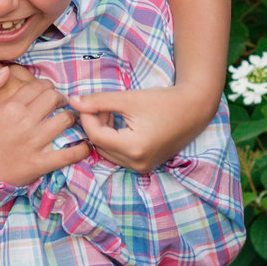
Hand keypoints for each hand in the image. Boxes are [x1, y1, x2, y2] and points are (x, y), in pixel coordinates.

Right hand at [0, 68, 90, 186]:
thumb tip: (6, 71)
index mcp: (12, 107)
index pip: (40, 86)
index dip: (46, 85)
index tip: (46, 91)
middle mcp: (26, 122)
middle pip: (55, 98)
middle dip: (59, 97)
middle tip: (58, 102)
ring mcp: (36, 143)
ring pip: (65, 120)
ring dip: (70, 117)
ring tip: (67, 119)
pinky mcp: (41, 163)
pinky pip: (69, 154)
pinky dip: (81, 149)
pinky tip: (83, 144)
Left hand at [70, 84, 215, 173]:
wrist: (194, 109)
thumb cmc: (162, 101)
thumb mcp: (128, 98)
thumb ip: (98, 101)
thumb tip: (72, 101)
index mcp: (133, 148)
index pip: (96, 136)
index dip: (86, 118)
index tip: (86, 102)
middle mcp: (137, 163)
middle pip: (100, 145)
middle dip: (95, 124)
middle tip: (101, 105)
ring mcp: (142, 167)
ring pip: (108, 151)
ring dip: (103, 132)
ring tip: (111, 111)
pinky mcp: (145, 164)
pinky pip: (119, 154)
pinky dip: (114, 139)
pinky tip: (120, 122)